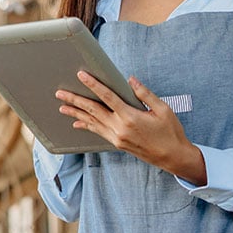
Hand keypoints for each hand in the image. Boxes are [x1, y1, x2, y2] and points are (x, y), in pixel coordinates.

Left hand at [56, 72, 206, 184]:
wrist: (173, 157)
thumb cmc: (170, 131)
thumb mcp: (163, 109)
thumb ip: (145, 94)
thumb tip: (131, 80)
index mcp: (130, 116)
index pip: (107, 97)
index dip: (93, 84)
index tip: (81, 75)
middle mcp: (120, 128)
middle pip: (93, 110)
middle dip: (75, 100)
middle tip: (60, 92)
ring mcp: (117, 137)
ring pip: (92, 122)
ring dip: (76, 113)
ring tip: (62, 106)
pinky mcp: (118, 144)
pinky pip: (98, 132)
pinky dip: (87, 125)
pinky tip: (77, 122)